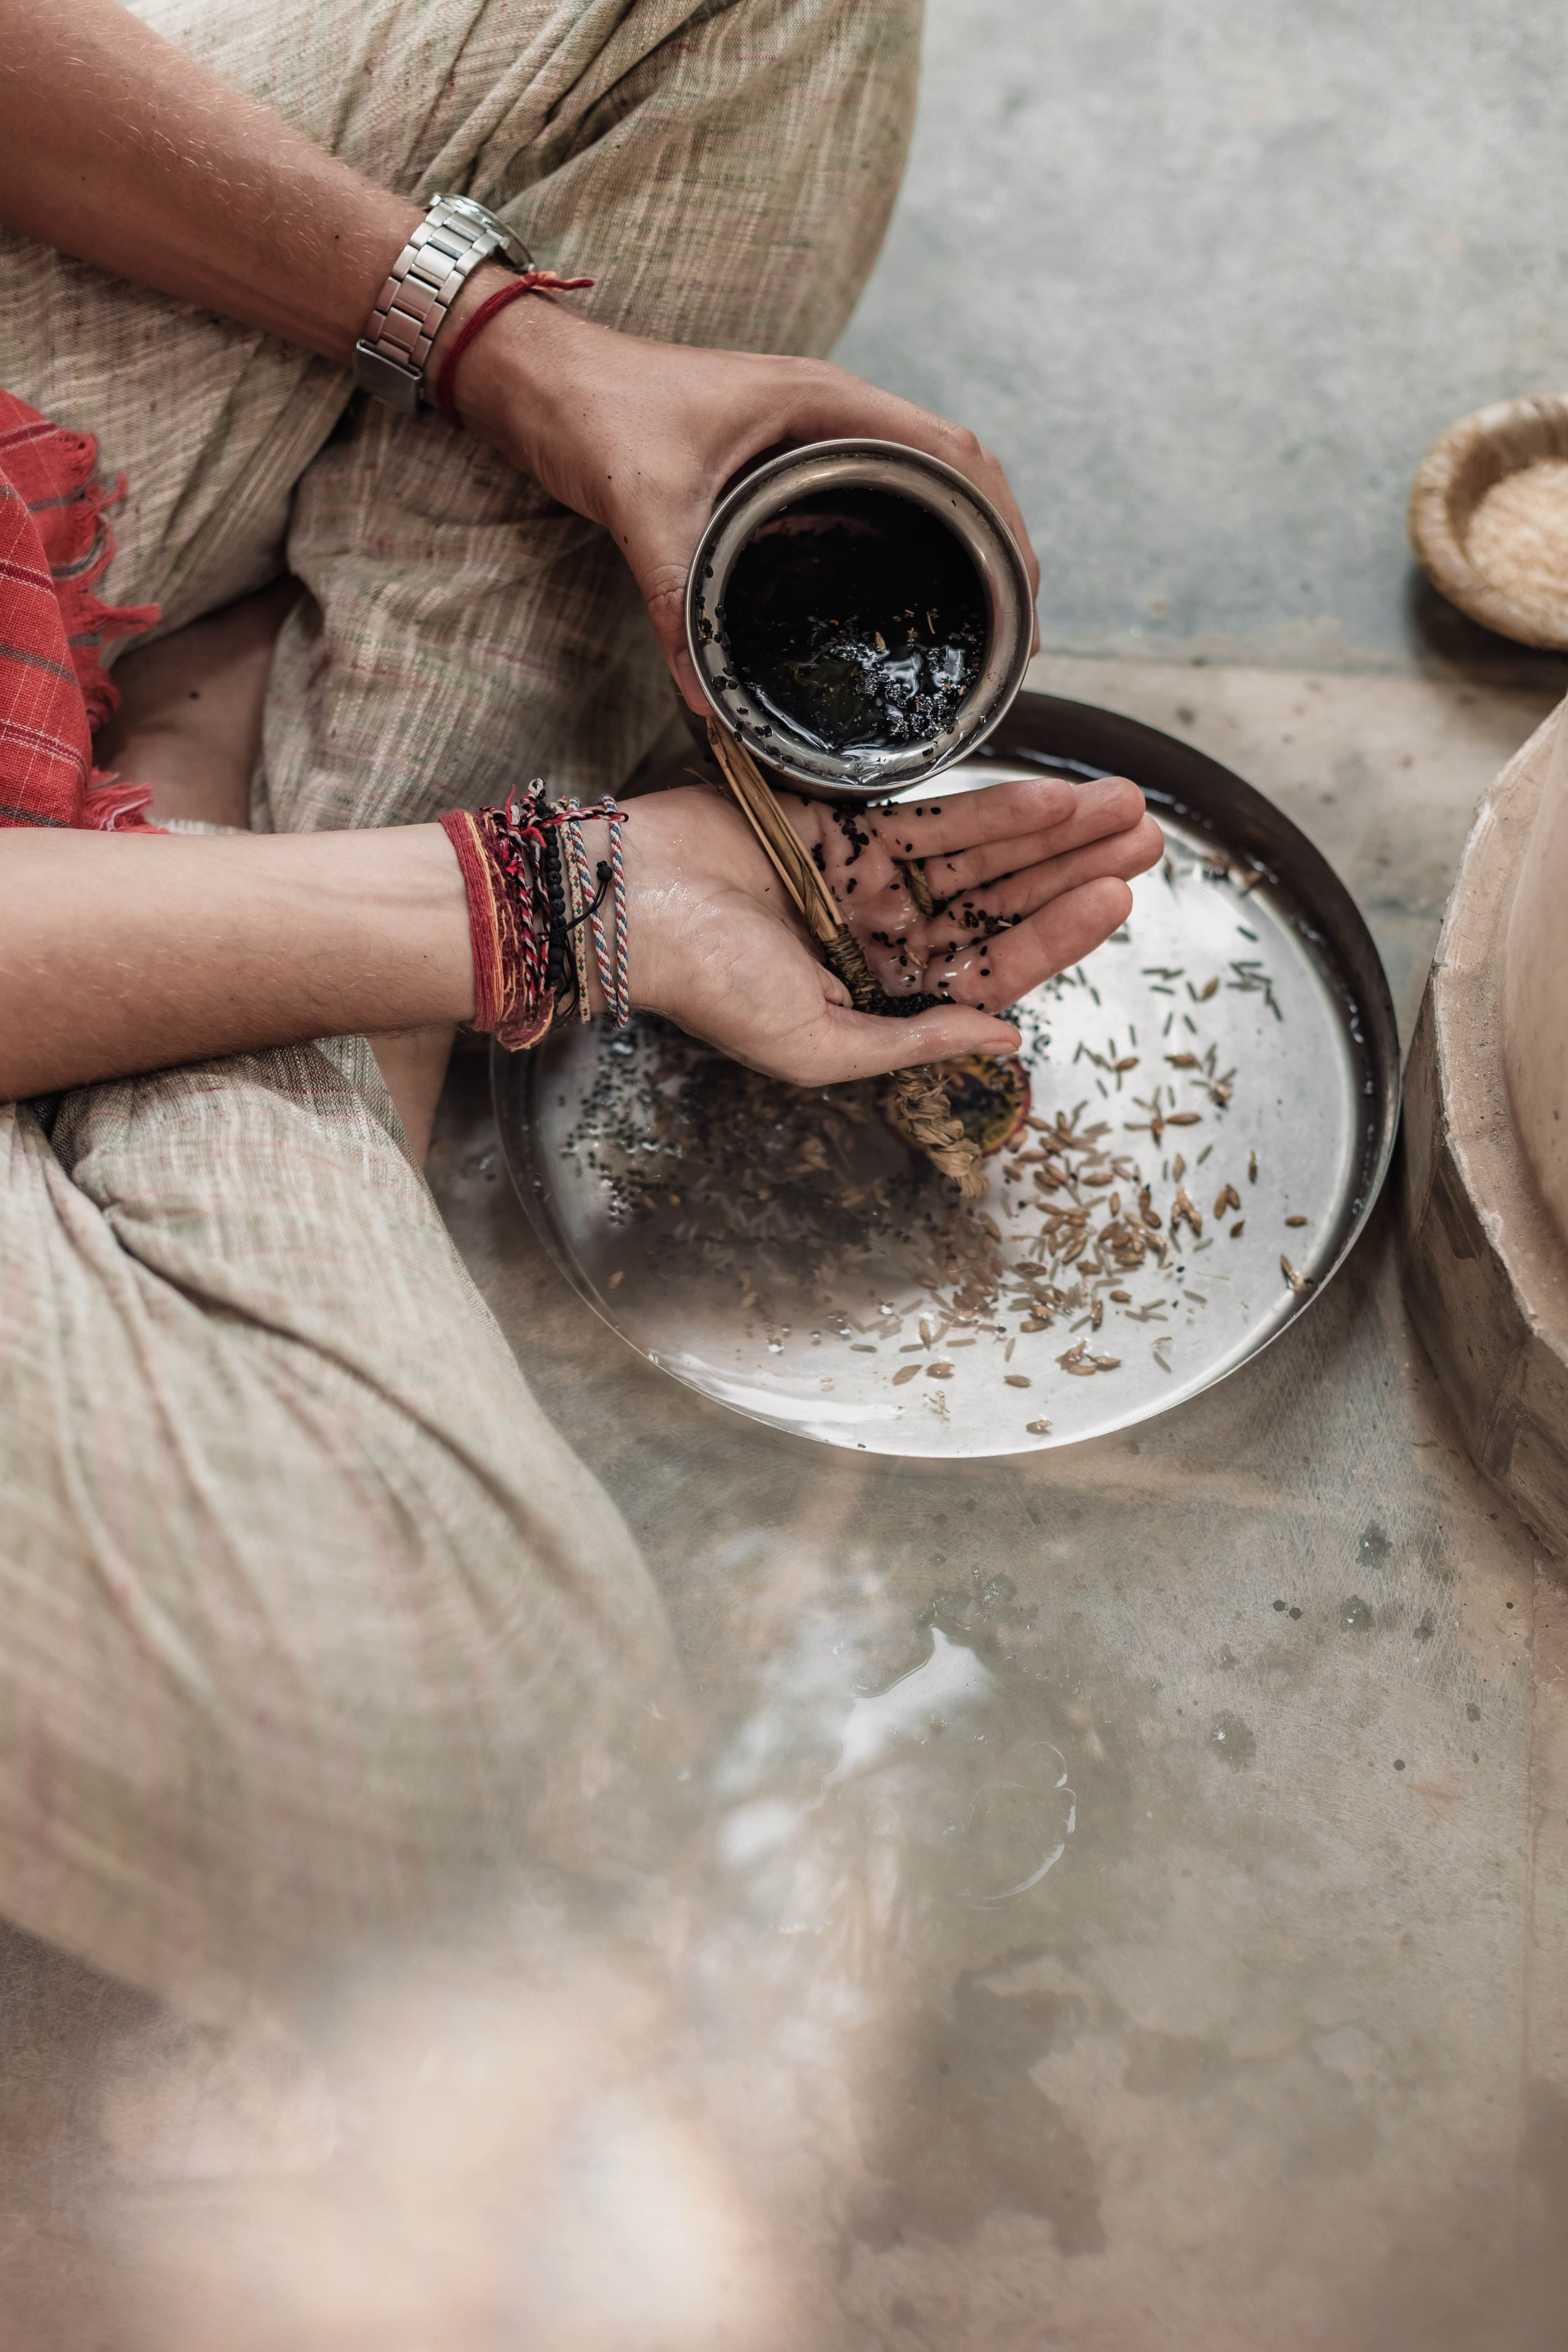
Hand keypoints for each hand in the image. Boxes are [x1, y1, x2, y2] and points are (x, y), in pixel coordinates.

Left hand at [454, 293, 1041, 711]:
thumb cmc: (594, 413)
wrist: (539, 378)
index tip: (1021, 596)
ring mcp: (814, 433)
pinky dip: (912, 538)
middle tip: (1014, 630)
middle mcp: (834, 411)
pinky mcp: (786, 459)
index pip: (956, 454)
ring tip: (985, 618)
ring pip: (924, 482)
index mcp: (827, 403)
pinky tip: (912, 593)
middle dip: (1000, 545)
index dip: (1004, 524)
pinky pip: (877, 494)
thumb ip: (678, 601)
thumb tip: (707, 700)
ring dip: (964, 540)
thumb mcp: (643, 508)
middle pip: (959, 472)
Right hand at [614, 771, 1161, 1084]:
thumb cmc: (708, 987)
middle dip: (1074, 871)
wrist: (627, 904)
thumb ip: (914, 1041)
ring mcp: (866, 876)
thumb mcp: (818, 1045)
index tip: (1117, 901)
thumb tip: (1006, 1040)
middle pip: (1002, 902)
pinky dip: (990, 805)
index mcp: (881, 996)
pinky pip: (930, 815)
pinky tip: (1050, 794)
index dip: (1057, 936)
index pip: (992, 965)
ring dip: (1052, 831)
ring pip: (980, 852)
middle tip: (1148, 841)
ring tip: (1123, 806)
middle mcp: (883, 936)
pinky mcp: (841, 820)